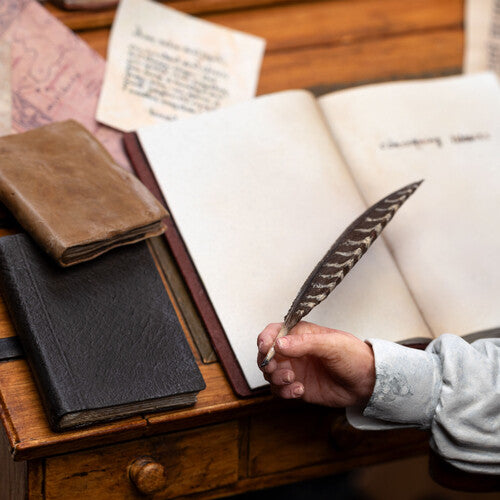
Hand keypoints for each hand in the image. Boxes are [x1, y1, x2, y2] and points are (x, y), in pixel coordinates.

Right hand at [257, 322, 374, 407]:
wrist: (367, 382)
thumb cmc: (353, 356)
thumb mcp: (331, 344)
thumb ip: (304, 342)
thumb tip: (279, 343)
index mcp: (300, 334)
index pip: (274, 332)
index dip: (265, 338)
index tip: (265, 347)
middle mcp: (294, 351)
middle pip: (266, 354)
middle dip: (267, 361)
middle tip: (276, 367)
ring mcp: (295, 369)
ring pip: (270, 373)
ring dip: (276, 377)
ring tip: (292, 379)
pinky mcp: (298, 387)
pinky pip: (280, 390)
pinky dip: (284, 392)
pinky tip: (299, 390)